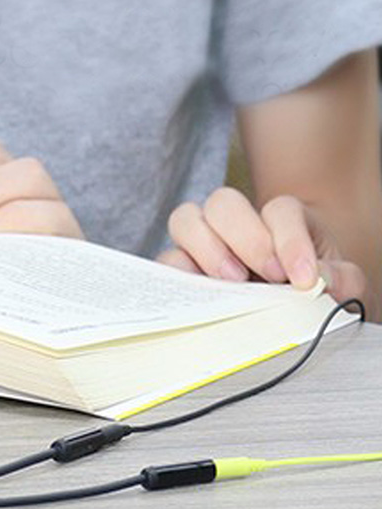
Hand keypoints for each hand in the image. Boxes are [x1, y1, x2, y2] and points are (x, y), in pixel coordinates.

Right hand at [158, 187, 366, 301]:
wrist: (292, 306)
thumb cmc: (313, 289)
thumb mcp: (339, 285)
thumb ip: (342, 279)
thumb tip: (322, 279)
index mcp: (280, 220)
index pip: (280, 211)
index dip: (291, 242)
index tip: (303, 278)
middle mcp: (237, 224)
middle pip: (223, 202)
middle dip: (245, 238)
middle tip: (268, 277)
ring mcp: (204, 242)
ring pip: (185, 219)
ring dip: (205, 248)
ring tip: (230, 282)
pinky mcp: (182, 268)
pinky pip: (166, 259)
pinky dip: (178, 274)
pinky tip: (200, 296)